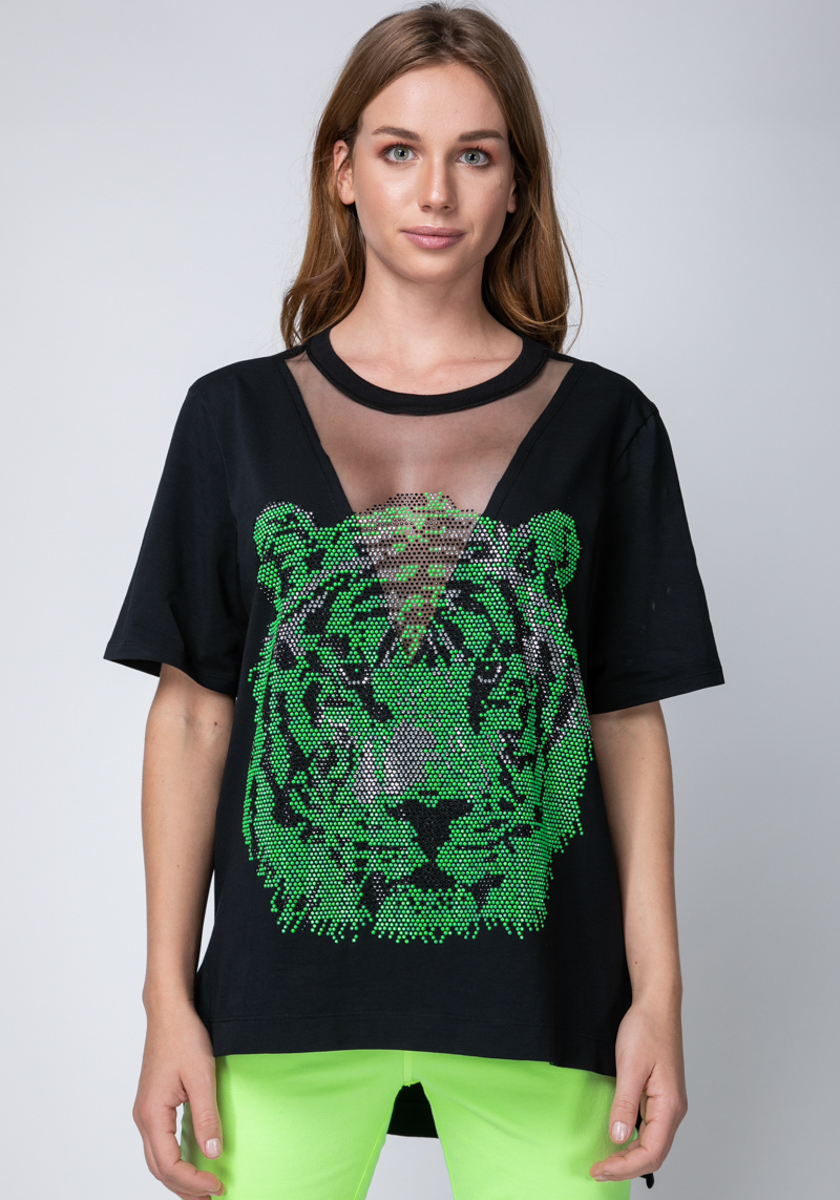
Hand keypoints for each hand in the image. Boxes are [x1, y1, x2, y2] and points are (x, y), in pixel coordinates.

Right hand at [133, 1001, 224, 1197]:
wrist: (169, 1012)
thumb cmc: (183, 1038)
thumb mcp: (202, 1077)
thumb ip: (206, 1118)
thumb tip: (213, 1154)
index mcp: (152, 1114)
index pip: (170, 1165)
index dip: (193, 1181)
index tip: (217, 1185)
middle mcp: (143, 1117)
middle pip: (159, 1168)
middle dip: (183, 1188)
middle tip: (211, 1197)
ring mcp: (146, 1112)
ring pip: (157, 1158)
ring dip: (178, 1177)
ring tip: (201, 1188)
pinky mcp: (153, 1105)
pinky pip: (160, 1143)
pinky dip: (174, 1159)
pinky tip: (192, 1161)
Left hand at [590, 996, 687, 1182]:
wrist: (656, 1004)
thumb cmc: (646, 1028)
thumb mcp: (629, 1066)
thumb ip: (624, 1104)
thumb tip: (617, 1137)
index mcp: (670, 1105)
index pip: (651, 1152)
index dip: (625, 1167)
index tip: (600, 1168)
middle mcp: (674, 1109)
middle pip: (654, 1154)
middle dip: (626, 1168)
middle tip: (598, 1170)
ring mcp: (669, 1104)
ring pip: (654, 1145)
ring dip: (631, 1158)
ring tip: (606, 1163)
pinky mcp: (661, 1096)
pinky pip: (650, 1130)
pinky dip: (635, 1143)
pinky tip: (618, 1142)